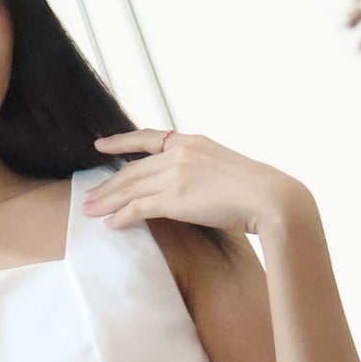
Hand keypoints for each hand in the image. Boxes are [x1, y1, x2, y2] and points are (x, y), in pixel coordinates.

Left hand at [87, 129, 307, 239]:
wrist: (271, 198)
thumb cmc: (257, 190)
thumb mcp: (224, 167)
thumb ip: (201, 170)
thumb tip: (189, 187)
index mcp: (192, 141)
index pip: (147, 138)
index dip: (120, 142)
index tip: (100, 145)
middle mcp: (180, 153)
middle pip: (132, 170)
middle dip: (108, 185)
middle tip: (89, 196)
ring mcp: (176, 174)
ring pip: (130, 188)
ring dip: (107, 201)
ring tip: (90, 211)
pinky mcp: (174, 198)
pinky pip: (138, 207)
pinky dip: (122, 216)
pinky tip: (111, 223)